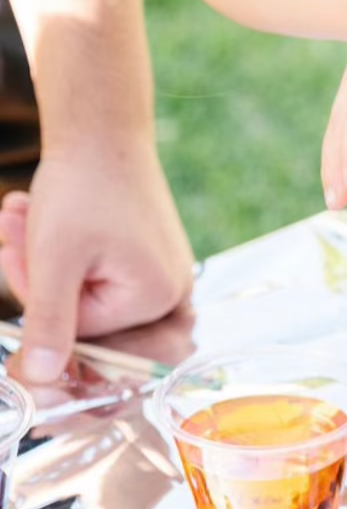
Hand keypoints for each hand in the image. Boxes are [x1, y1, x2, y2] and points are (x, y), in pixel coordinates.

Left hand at [0, 137, 193, 382]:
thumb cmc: (83, 188)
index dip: (35, 295)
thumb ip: (49, 323)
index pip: (78, 329)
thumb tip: (39, 379)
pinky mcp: (147, 255)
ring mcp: (161, 271)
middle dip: (36, 273)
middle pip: (81, 311)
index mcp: (155, 298)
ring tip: (22, 212)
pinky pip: (93, 270)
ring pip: (80, 288)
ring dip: (40, 257)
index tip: (14, 252)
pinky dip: (60, 248)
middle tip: (14, 225)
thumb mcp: (54, 261)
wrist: (102, 129)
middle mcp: (170, 291)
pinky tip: (40, 215)